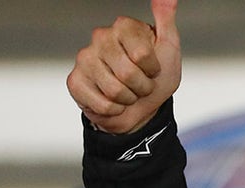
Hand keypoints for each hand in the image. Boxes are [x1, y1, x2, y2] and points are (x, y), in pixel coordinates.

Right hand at [66, 0, 180, 133]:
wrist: (142, 106)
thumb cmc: (156, 76)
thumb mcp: (169, 48)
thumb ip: (166, 20)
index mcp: (123, 26)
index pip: (142, 55)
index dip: (152, 69)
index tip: (152, 68)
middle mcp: (100, 37)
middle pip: (128, 74)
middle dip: (141, 87)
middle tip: (140, 83)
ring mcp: (85, 58)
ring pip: (115, 91)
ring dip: (128, 99)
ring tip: (127, 91)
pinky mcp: (75, 81)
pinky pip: (102, 105)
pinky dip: (114, 110)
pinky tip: (112, 100)